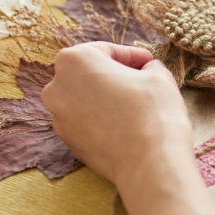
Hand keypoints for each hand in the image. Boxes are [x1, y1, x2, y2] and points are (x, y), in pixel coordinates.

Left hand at [41, 42, 193, 186]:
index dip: (132, 55)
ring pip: (85, 98)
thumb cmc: (153, 112)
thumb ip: (148, 66)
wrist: (149, 164)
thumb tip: (146, 70)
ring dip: (106, 97)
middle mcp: (57, 87)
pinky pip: (85, 121)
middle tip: (142, 80)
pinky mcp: (68, 142)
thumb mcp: (158, 75)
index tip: (149, 62)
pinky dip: (102, 118)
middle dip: (114, 74)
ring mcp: (59, 117)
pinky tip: (125, 124)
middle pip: (90, 73)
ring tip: (134, 104)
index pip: (106, 50)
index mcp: (74, 60)